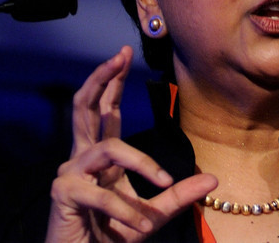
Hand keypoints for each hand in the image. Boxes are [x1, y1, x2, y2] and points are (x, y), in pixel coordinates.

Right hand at [45, 46, 216, 241]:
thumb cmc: (113, 235)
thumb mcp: (153, 215)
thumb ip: (178, 195)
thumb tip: (214, 180)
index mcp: (103, 157)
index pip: (105, 110)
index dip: (112, 81)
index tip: (124, 54)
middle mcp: (83, 158)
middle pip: (85, 107)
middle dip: (101, 79)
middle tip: (118, 56)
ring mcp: (71, 173)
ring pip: (107, 146)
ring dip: (140, 163)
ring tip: (162, 183)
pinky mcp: (64, 193)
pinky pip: (101, 193)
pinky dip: (124, 208)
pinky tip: (137, 222)